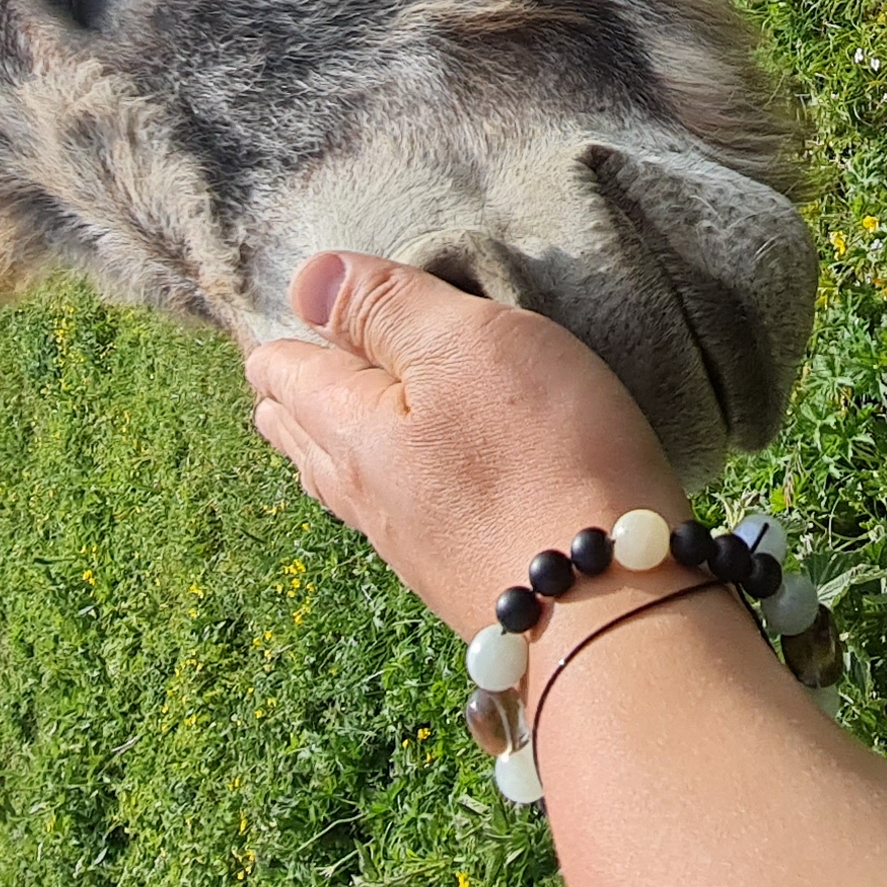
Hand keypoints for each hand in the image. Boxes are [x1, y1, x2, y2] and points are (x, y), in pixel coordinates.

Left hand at [245, 252, 687, 631]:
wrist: (605, 608)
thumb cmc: (541, 457)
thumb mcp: (467, 345)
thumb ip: (385, 307)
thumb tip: (305, 278)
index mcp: (346, 427)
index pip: (281, 368)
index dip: (296, 326)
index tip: (325, 301)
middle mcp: (360, 491)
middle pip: (299, 430)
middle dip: (303, 385)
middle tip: (329, 345)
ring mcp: (406, 542)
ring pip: (343, 477)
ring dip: (342, 435)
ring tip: (358, 404)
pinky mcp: (456, 573)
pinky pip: (398, 511)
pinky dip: (394, 476)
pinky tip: (425, 474)